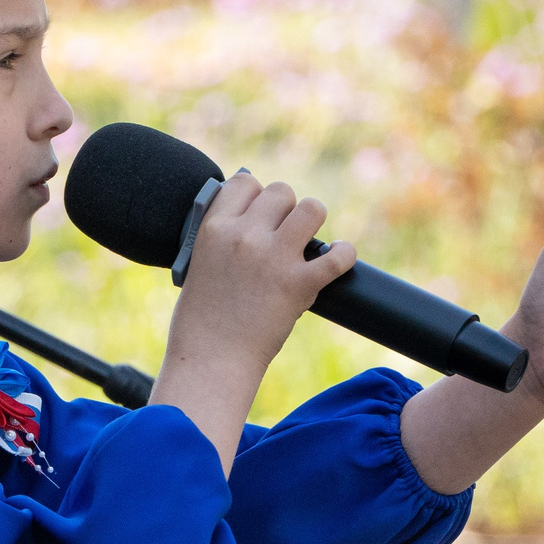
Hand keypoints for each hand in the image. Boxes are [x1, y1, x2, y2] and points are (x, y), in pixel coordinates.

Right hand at [164, 173, 356, 373]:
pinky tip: (338, 260)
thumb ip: (223, 237)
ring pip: (312, 209)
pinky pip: (337, 255)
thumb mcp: (199, 264)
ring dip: (313, 223)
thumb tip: (252, 217)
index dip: (257, 195)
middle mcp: (244, 236)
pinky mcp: (299, 284)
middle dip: (286, 210)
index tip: (260, 213)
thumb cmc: (200, 320)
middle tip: (283, 235)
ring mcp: (273, 258)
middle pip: (281, 192)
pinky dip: (344, 256)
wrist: (211, 361)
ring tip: (306, 244)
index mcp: (214, 228)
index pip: (245, 183)